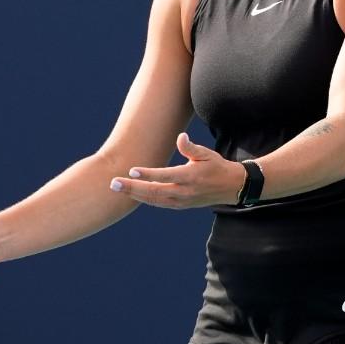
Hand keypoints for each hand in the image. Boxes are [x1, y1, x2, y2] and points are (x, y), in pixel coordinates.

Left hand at [108, 132, 244, 208]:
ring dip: (134, 194)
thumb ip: (191, 147)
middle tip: (113, 183)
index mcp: (191, 177)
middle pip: (154, 192)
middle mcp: (184, 192)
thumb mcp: (207, 154)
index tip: (132, 171)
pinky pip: (158, 203)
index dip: (148, 174)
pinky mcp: (180, 205)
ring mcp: (181, 201)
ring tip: (117, 188)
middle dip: (132, 188)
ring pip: (153, 200)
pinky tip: (131, 193)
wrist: (230, 188)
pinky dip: (144, 199)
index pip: (165, 176)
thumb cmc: (216, 166)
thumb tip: (180, 137)